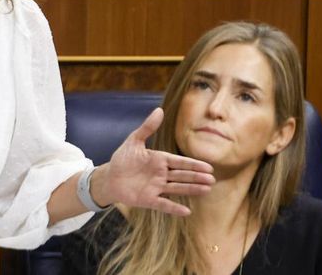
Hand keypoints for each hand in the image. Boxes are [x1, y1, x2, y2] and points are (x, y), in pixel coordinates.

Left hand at [95, 108, 213, 215]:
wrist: (109, 177)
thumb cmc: (122, 159)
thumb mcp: (134, 141)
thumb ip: (147, 127)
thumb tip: (159, 110)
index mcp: (160, 160)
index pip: (180, 162)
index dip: (194, 165)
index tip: (208, 167)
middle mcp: (161, 175)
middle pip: (182, 176)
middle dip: (197, 177)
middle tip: (212, 179)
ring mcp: (156, 188)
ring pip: (177, 189)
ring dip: (191, 190)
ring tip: (207, 190)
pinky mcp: (148, 200)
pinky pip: (163, 204)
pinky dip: (174, 208)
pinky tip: (187, 212)